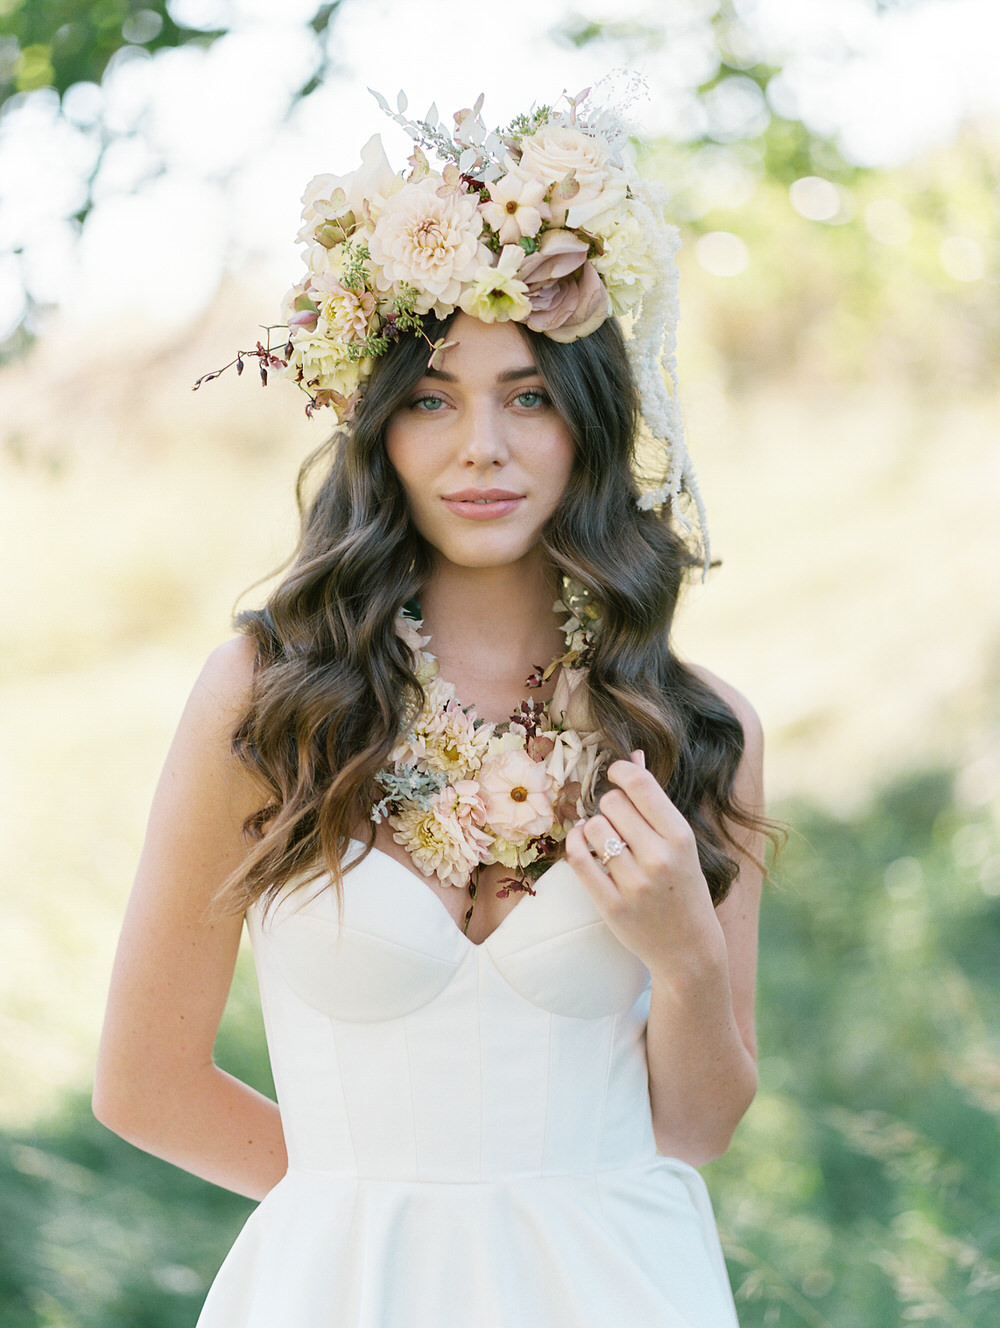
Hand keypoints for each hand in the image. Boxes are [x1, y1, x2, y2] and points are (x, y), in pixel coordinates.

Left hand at [564, 751, 722, 973]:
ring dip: (592, 828)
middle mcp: (659, 858)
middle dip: (608, 805)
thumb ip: (654, 801)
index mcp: (680, 837)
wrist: (688, 948)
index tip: (616, 775)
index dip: (621, 771)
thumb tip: (633, 755)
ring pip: (592, 828)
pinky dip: (575, 845)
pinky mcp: (611, 906)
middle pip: (611, 802)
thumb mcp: (680, 842)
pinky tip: (583, 844)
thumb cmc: (683, 886)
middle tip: (616, 819)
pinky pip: (578, 859)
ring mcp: (635, 884)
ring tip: (603, 838)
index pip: (640, 784)